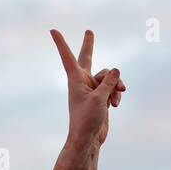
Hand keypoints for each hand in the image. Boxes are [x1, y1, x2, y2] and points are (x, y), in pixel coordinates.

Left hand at [50, 29, 124, 146]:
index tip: (52, 30)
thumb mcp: (100, 98)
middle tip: (89, 32)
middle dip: (89, 46)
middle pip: (88, 59)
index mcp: (76, 80)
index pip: (68, 57)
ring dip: (116, 85)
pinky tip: (116, 104)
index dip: (61, 43)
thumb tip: (115, 69)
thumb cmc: (87, 120)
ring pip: (108, 77)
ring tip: (118, 97)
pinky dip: (116, 94)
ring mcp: (92, 89)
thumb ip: (109, 82)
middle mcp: (83, 82)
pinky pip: (112, 88)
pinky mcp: (101, 97)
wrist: (88, 139)